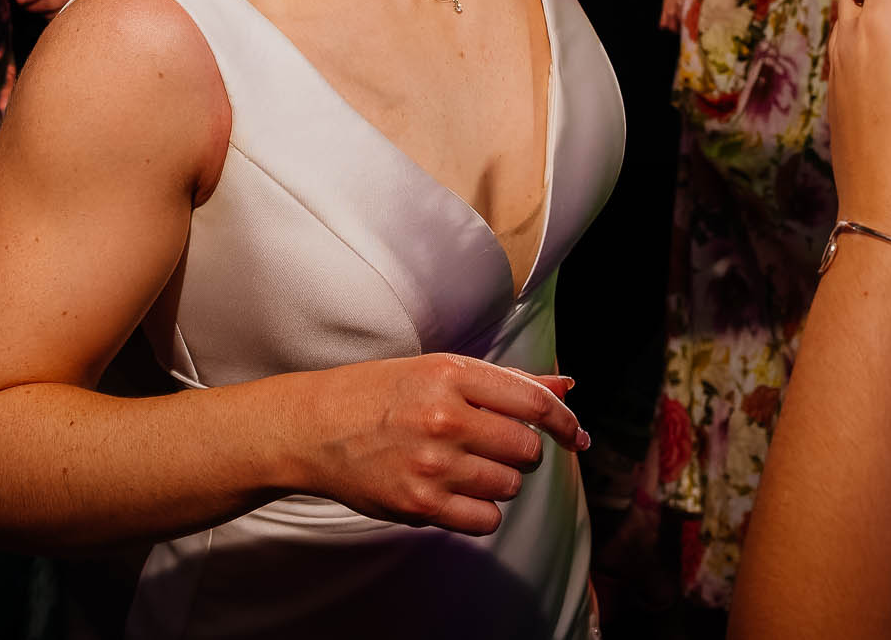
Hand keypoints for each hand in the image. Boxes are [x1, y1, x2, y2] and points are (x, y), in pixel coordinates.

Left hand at [17, 0, 119, 13]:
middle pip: (55, 2)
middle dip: (34, 5)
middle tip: (22, 4)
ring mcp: (89, 3)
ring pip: (60, 13)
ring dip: (42, 12)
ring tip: (31, 8)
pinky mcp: (90, 12)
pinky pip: (68, 19)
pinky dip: (54, 17)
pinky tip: (46, 12)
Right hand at [299, 354, 587, 536]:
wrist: (314, 427)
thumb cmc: (380, 393)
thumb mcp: (440, 370)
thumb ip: (507, 382)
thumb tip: (566, 388)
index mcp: (452, 374)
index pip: (534, 403)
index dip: (565, 422)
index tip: (576, 435)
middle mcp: (445, 417)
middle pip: (526, 449)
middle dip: (522, 451)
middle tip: (494, 445)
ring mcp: (432, 464)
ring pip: (510, 485)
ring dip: (500, 480)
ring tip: (467, 465)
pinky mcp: (419, 505)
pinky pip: (487, 519)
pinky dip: (483, 510)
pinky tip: (458, 492)